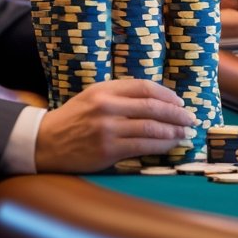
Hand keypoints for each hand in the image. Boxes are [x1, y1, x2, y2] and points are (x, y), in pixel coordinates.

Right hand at [34, 78, 194, 172]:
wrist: (46, 142)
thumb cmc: (73, 118)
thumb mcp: (93, 96)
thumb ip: (119, 94)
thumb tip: (154, 98)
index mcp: (105, 90)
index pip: (144, 87)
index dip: (166, 94)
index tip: (179, 102)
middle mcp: (107, 107)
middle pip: (152, 107)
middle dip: (177, 113)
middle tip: (191, 118)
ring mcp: (108, 129)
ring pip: (151, 128)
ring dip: (173, 131)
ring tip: (185, 133)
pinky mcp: (108, 150)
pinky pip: (142, 146)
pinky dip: (161, 145)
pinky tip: (171, 145)